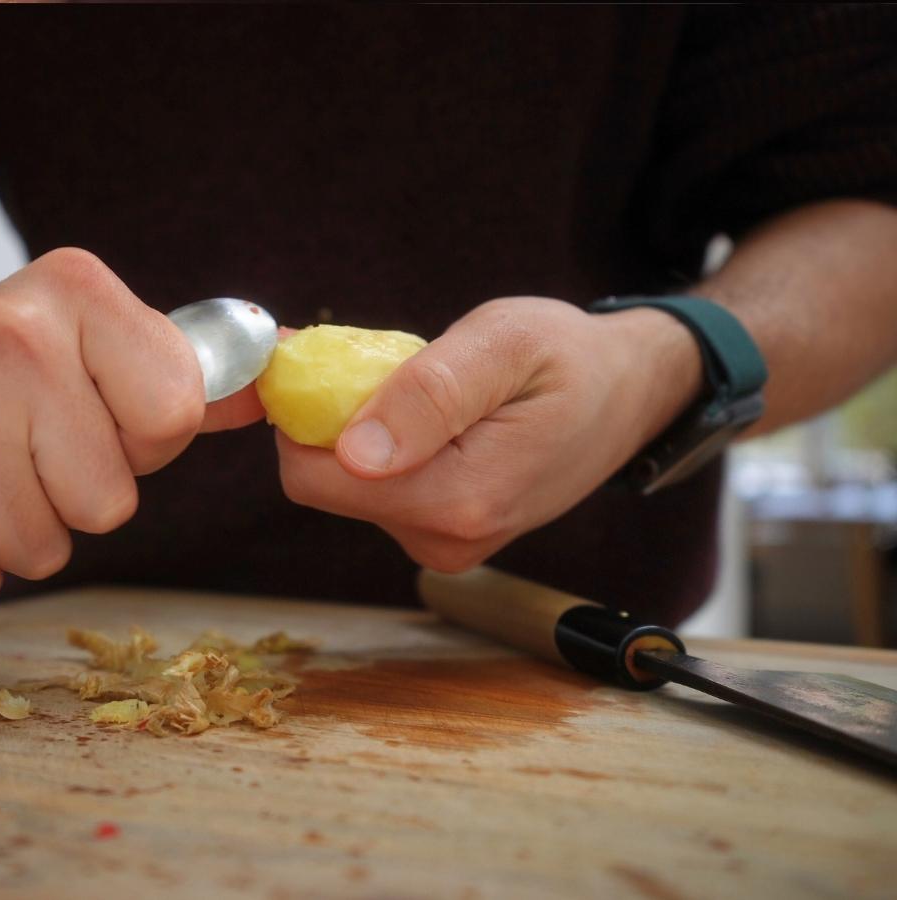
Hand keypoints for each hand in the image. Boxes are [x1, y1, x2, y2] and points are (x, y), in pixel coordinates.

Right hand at [0, 248, 262, 599]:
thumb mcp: (75, 334)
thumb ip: (167, 369)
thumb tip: (259, 394)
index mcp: (74, 293)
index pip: (175, 413)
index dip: (145, 440)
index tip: (102, 420)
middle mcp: (12, 340)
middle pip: (112, 499)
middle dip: (77, 495)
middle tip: (24, 450)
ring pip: (47, 548)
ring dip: (20, 531)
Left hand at [275, 297, 701, 571]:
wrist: (627, 394)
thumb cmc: (571, 358)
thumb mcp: (503, 345)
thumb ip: (428, 394)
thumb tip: (356, 451)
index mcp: (458, 501)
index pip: (314, 479)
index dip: (297, 414)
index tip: (309, 357)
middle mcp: (445, 539)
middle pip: (325, 481)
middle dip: (330, 416)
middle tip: (371, 358)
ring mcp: (444, 542)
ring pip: (349, 484)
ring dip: (359, 427)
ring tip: (416, 384)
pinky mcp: (443, 533)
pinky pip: (380, 487)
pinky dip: (382, 444)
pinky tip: (426, 412)